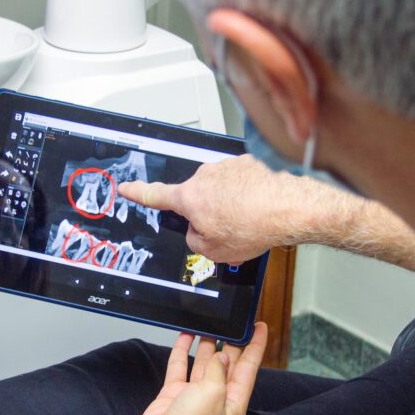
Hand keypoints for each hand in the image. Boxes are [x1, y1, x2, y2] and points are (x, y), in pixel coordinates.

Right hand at [119, 155, 356, 263]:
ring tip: (248, 221)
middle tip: (225, 230)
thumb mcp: (212, 251)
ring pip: (219, 191)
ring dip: (229, 205)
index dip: (137, 192)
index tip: (126, 187)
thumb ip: (194, 240)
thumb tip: (197, 231)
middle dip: (206, 214)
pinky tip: (258, 209)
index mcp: (190, 197)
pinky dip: (245, 196)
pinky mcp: (247, 164)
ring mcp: (227, 167)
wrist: (288, 209)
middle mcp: (205, 177)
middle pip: (195, 198)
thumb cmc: (253, 227)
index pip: (155, 195)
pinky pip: (239, 183)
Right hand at [120, 323, 268, 414]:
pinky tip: (185, 336)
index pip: (249, 368)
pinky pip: (181, 366)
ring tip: (209, 324)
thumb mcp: (213, 391)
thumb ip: (219, 369)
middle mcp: (217, 398)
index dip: (256, 346)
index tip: (260, 327)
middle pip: (228, 364)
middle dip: (230, 342)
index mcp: (234, 402)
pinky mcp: (176, 392)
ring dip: (206, 344)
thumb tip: (222, 356)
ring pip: (205, 363)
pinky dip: (183, 351)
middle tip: (232, 322)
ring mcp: (196, 395)